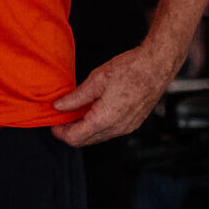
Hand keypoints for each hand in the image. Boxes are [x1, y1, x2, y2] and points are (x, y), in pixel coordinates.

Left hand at [51, 42, 173, 146]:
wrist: (156, 67)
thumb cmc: (130, 70)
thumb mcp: (96, 79)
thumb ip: (76, 97)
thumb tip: (58, 106)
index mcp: (105, 119)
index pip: (75, 138)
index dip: (60, 132)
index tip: (53, 122)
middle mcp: (117, 129)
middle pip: (85, 141)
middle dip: (70, 131)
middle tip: (61, 116)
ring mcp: (126, 128)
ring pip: (97, 137)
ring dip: (83, 129)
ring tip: (75, 110)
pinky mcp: (132, 124)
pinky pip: (109, 132)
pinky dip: (96, 125)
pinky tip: (91, 110)